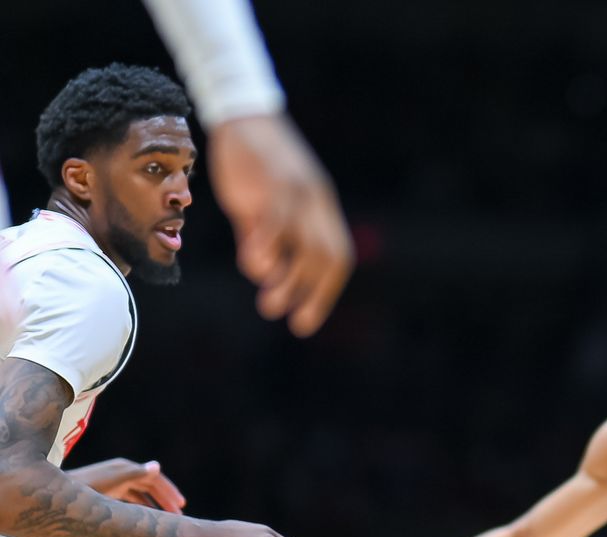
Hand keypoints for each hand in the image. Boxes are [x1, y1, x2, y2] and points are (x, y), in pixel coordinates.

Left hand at [68, 459, 185, 511]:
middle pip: (151, 485)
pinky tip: (148, 519)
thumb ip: (136, 475)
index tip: (181, 506)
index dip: (169, 491)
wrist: (55, 496)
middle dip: (166, 499)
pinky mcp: (107, 491)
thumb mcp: (113, 483)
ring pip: (142, 494)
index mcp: (125, 468)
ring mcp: (114, 482)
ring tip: (169, 519)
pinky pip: (132, 499)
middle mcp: (121, 472)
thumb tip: (157, 466)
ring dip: (156, 505)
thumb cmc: (85, 489)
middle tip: (180, 515)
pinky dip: (143, 507)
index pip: (155, 478)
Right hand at [208, 114, 354, 336]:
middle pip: (326, 256)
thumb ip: (260, 239)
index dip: (324, 292)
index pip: (335, 259)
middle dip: (313, 294)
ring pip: (304, 243)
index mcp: (319, 210)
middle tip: (293, 320)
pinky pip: (277, 219)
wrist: (241, 116)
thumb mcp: (257, 207)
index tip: (305, 321)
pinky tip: (255, 267)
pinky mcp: (274, 181)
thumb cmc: (251, 164)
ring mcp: (298, 192)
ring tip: (271, 305)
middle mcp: (316, 203)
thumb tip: (262, 272)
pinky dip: (268, 245)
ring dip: (289, 279)